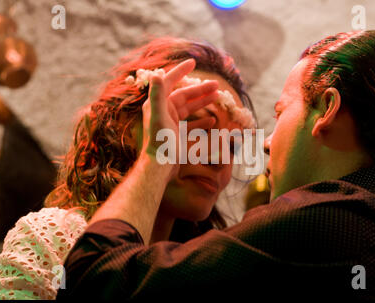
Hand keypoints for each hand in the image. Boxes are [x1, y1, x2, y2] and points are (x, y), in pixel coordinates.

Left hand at [141, 59, 218, 173]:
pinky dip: (201, 121)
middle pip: (183, 96)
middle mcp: (163, 112)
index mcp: (158, 105)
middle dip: (200, 89)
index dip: (180, 71)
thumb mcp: (160, 117)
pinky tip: (212, 121)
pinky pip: (190, 125)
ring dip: (202, 102)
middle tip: (217, 85)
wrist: (159, 168)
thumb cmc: (160, 143)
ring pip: (188, 109)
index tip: (193, 62)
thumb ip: (157, 95)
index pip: (169, 82)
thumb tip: (156, 74)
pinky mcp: (175, 136)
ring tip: (217, 98)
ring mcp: (169, 124)